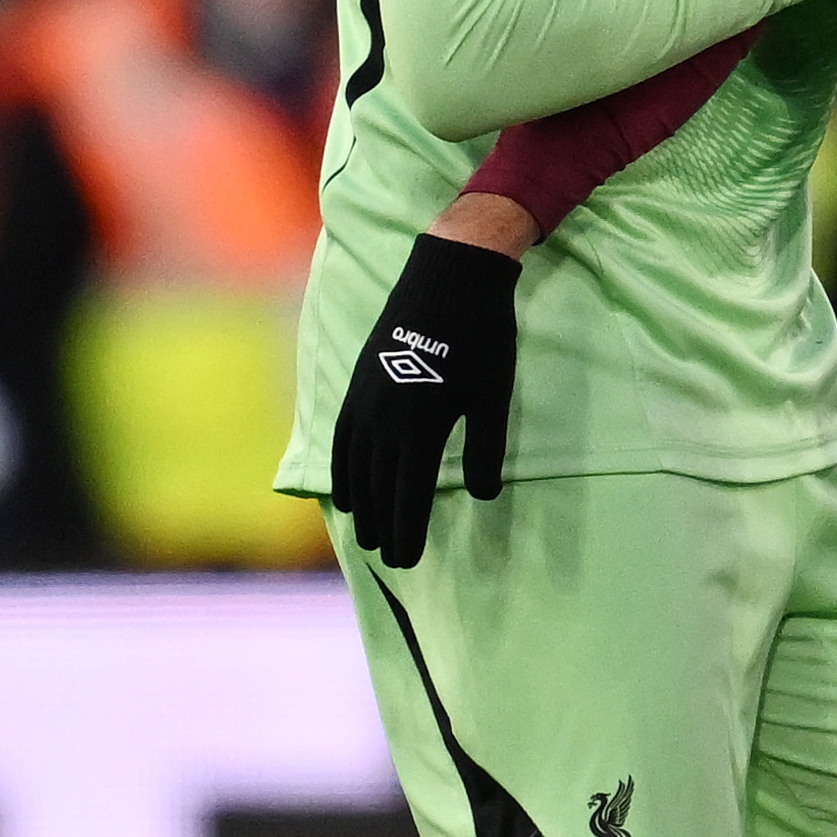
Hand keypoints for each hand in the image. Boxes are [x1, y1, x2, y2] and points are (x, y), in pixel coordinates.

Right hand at [332, 232, 521, 569]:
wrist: (449, 277)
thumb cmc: (482, 337)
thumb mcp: (493, 395)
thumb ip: (485, 448)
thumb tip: (483, 496)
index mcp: (420, 427)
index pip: (407, 496)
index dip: (407, 531)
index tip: (408, 560)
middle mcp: (383, 421)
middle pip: (377, 489)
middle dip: (382, 526)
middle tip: (389, 557)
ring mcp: (365, 402)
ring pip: (355, 467)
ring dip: (360, 504)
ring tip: (366, 533)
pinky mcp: (358, 383)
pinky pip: (343, 439)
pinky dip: (342, 469)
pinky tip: (345, 488)